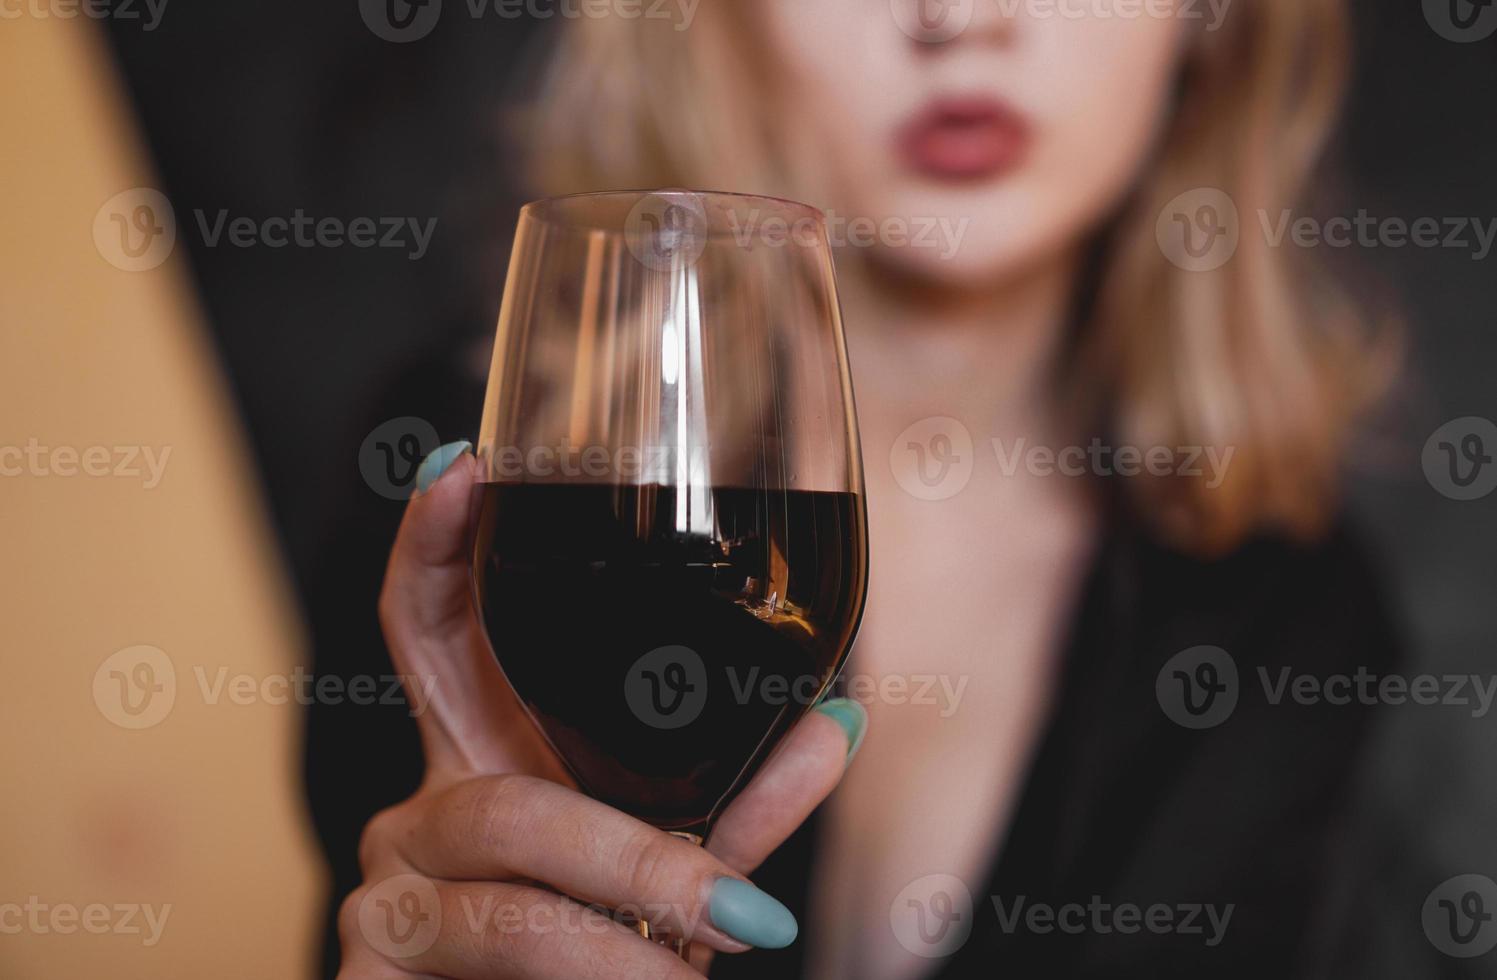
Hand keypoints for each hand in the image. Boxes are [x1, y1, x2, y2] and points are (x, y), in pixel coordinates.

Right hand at [338, 443, 866, 977]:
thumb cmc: (602, 945)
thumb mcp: (673, 865)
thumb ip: (742, 805)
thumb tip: (839, 721)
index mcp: (480, 756)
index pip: (432, 632)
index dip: (433, 548)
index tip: (462, 467)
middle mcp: (418, 814)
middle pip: (500, 804)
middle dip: (626, 856)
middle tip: (731, 911)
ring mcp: (381, 897)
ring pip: (510, 901)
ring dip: (626, 946)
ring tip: (713, 966)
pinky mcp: (367, 977)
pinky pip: (497, 959)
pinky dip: (603, 977)